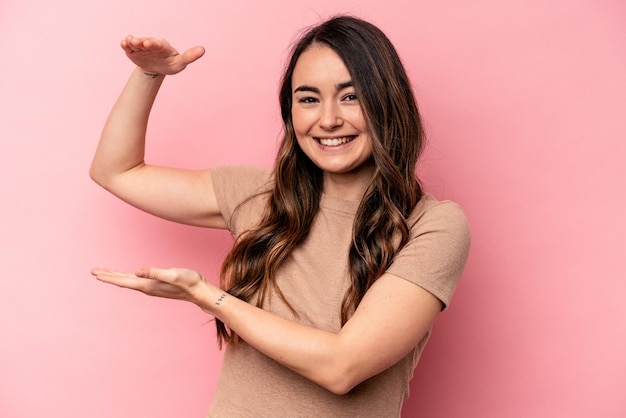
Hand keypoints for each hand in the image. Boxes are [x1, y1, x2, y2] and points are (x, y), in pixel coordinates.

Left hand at [91, 266, 212, 307]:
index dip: (109, 277)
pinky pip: (137, 281)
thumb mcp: (172, 274)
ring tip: (105, 274)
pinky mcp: (156, 285)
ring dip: (116, 277)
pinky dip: (127, 277)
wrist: (199, 291)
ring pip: (129, 281)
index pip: (124, 281)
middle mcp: (147, 287)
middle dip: (108, 276)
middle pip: (123, 282)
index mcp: (147, 284)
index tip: (96, 274)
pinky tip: (128, 276)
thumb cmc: (188, 281)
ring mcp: (151, 287)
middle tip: (94, 272)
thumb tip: (137, 271)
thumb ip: (154, 272)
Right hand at [120, 36, 204, 74]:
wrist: (158, 69)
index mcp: (162, 46)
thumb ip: (190, 56)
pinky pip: (128, 47)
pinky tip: (123, 44)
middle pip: (145, 42)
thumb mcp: (180, 63)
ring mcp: (141, 47)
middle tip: (137, 42)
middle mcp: (151, 44)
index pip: (157, 44)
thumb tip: (203, 49)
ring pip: (135, 42)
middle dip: (141, 41)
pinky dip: (125, 45)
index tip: (149, 43)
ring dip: (131, 42)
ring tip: (128, 42)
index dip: (153, 43)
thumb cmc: (171, 64)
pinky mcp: (133, 52)